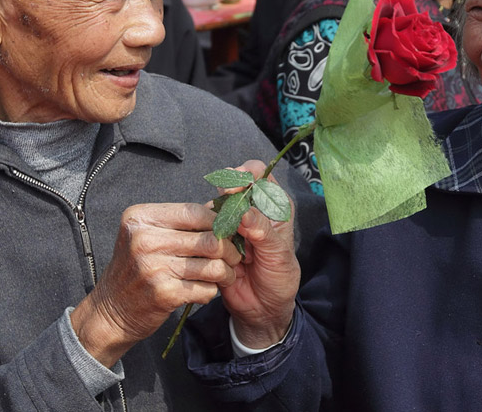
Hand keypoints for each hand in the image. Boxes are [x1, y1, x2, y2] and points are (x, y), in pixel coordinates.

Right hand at [71, 203, 242, 366]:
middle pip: (209, 239)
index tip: (228, 232)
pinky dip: (211, 291)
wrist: (111, 310)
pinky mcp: (163, 293)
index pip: (195, 211)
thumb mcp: (149, 235)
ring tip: (225, 274)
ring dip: (226, 272)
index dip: (219, 221)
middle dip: (230, 249)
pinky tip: (204, 290)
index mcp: (141, 218)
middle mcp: (144, 240)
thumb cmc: (137, 268)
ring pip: (212, 265)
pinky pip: (206, 288)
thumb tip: (223, 205)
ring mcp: (153, 267)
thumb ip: (182, 220)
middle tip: (234, 256)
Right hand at [218, 161, 299, 348]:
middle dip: (227, 203)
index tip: (238, 189)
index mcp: (272, 204)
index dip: (247, 175)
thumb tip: (245, 212)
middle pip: (230, 187)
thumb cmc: (278, 278)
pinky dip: (207, 241)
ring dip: (218, 226)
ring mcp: (230, 223)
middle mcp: (249, 209)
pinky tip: (221, 260)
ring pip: (213, 209)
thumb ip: (264, 231)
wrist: (262, 308)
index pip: (258, 173)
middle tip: (232, 224)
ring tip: (233, 251)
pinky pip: (202, 232)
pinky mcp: (213, 240)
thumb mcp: (278, 256)